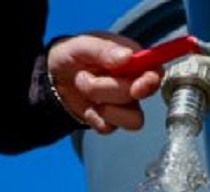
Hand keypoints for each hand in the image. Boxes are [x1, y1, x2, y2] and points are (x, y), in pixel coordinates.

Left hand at [47, 32, 163, 133]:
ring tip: (85, 90)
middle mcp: (134, 84)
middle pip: (137, 96)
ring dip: (104, 107)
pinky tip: (86, 106)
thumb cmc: (73, 55)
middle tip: (83, 76)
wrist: (54, 77)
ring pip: (132, 120)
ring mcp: (125, 106)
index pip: (155, 73)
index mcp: (133, 61)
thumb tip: (127, 57)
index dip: (150, 82)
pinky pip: (110, 128)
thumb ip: (104, 49)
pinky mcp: (112, 122)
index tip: (136, 87)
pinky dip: (94, 118)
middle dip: (106, 88)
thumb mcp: (82, 44)